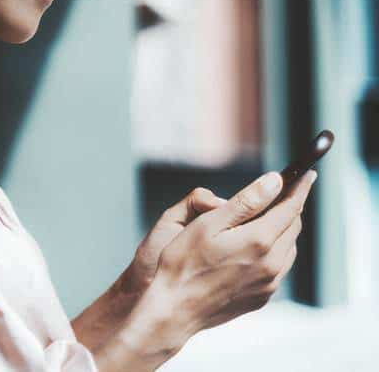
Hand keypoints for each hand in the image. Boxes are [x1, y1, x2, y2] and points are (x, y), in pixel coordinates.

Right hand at [94, 170, 315, 370]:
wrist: (174, 309)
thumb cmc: (182, 262)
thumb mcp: (208, 224)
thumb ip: (245, 202)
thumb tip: (275, 181)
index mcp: (258, 241)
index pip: (289, 208)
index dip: (298, 188)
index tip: (307, 174)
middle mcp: (271, 264)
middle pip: (292, 227)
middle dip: (289, 207)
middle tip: (281, 192)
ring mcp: (268, 284)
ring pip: (287, 248)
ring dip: (281, 229)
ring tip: (265, 218)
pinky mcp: (262, 297)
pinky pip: (277, 267)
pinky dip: (273, 250)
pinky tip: (253, 247)